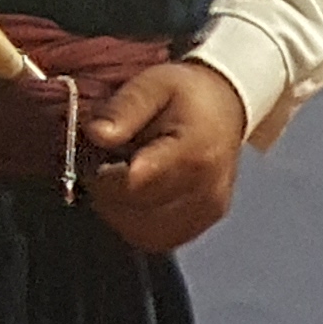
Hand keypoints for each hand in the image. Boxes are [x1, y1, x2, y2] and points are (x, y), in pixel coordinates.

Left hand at [82, 59, 249, 251]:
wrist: (225, 106)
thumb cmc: (185, 95)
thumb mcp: (153, 85)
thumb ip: (124, 108)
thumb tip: (96, 134)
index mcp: (193, 154)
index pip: (131, 185)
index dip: (103, 175)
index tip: (98, 156)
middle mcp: (206, 190)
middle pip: (134, 214)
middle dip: (108, 194)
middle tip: (108, 165)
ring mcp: (208, 210)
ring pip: (142, 233)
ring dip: (120, 212)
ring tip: (123, 179)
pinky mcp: (205, 221)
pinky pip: (158, 238)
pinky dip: (138, 222)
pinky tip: (138, 196)